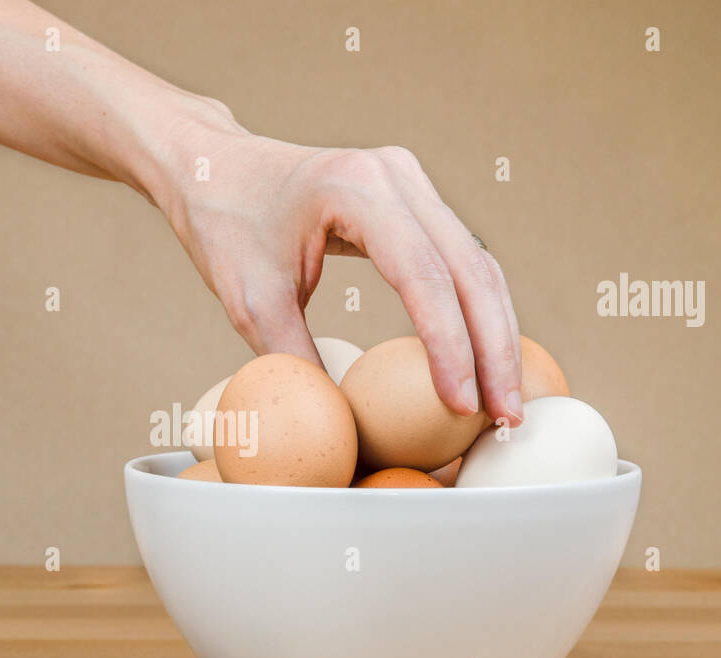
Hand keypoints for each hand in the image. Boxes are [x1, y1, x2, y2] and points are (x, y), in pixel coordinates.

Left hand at [153, 116, 523, 423]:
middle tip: (505, 416)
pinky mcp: (414, 199)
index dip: (451, 347)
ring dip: (496, 334)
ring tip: (504, 402)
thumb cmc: (225, 227)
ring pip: (477, 264)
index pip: (425, 276)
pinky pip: (461, 260)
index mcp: (356, 188)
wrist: (215, 168)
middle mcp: (397, 175)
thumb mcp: (249, 301)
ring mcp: (411, 182)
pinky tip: (484, 363)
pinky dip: (477, 313)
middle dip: (494, 349)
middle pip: (471, 269)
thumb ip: (295, 358)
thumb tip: (341, 425)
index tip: (462, 406)